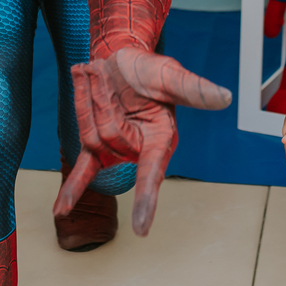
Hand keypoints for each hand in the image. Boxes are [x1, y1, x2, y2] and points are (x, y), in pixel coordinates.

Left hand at [55, 49, 231, 236]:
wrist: (121, 57)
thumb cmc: (149, 68)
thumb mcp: (170, 75)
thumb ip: (194, 90)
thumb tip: (225, 98)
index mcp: (162, 139)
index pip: (152, 173)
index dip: (146, 200)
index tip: (142, 229)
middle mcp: (139, 149)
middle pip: (107, 137)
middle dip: (99, 100)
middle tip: (99, 70)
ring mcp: (115, 149)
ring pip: (89, 136)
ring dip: (85, 100)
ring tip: (91, 74)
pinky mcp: (95, 144)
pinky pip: (83, 170)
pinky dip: (73, 189)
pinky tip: (60, 210)